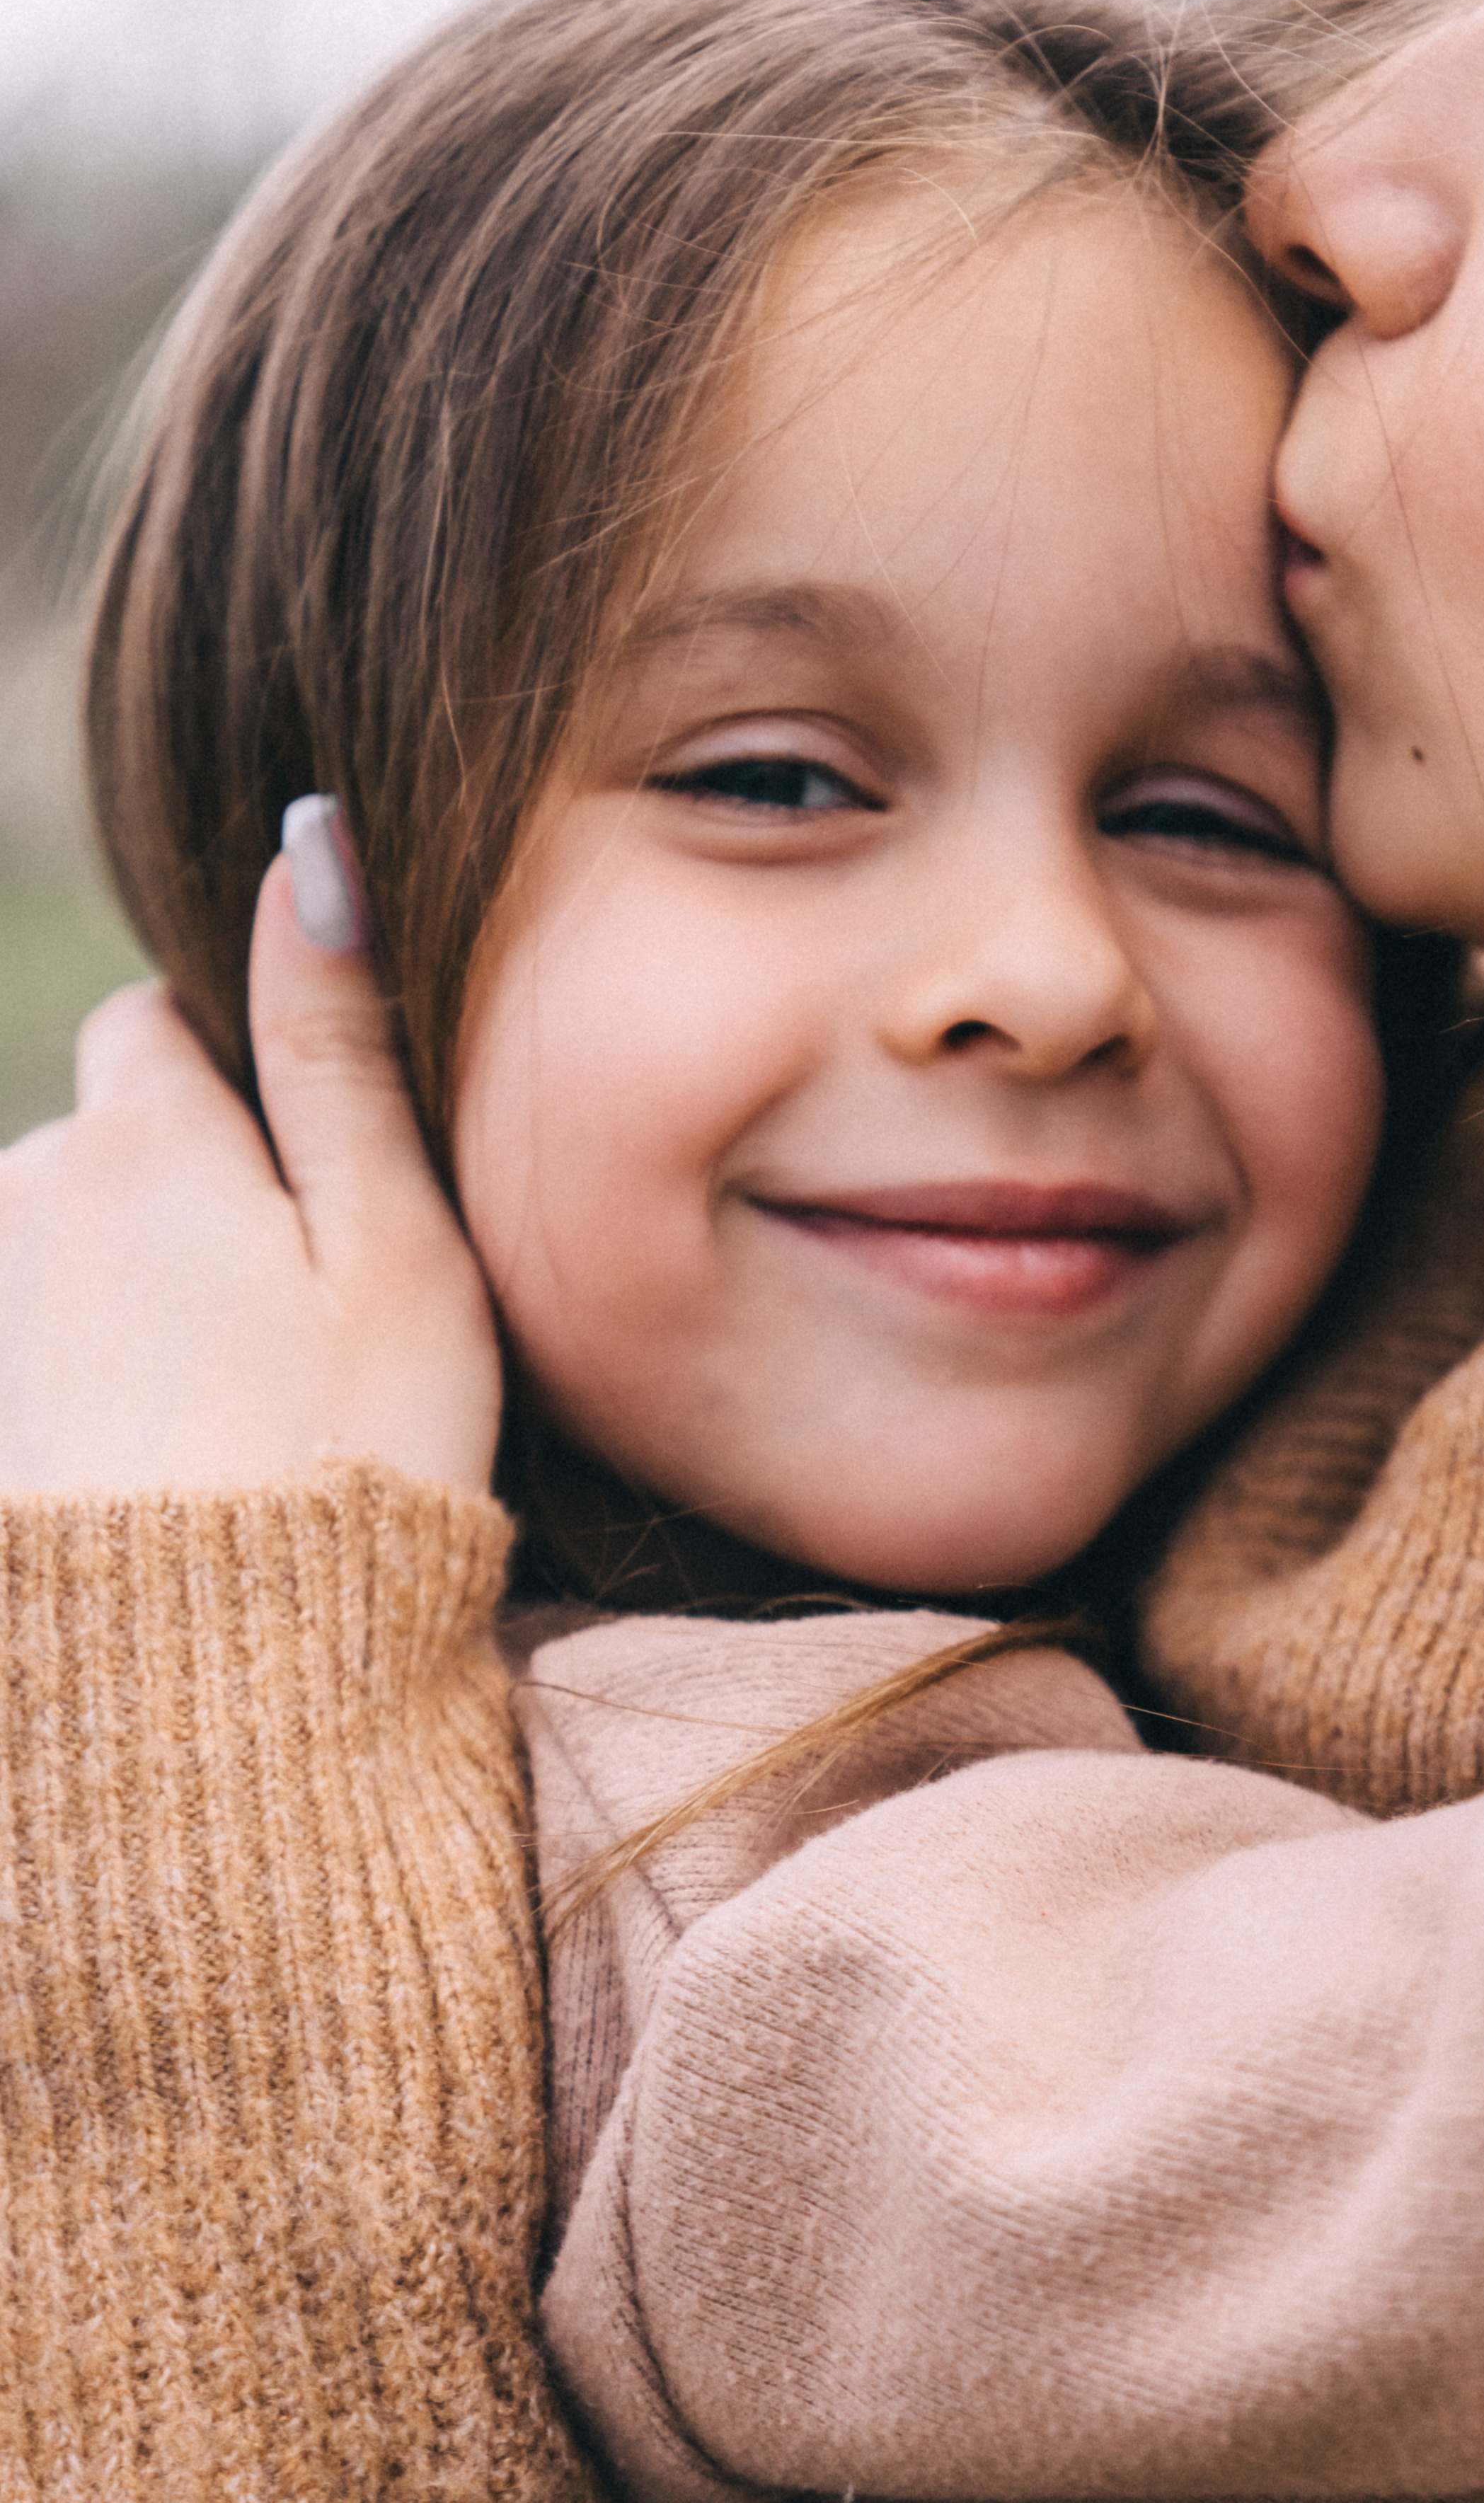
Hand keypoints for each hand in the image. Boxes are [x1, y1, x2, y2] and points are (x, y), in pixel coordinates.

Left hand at [0, 854, 500, 1497]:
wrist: (219, 1698)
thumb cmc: (348, 1456)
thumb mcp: (390, 1241)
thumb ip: (336, 1042)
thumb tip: (310, 842)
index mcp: (140, 1139)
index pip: (157, 1027)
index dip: (242, 1091)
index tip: (315, 1196)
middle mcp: (23, 1200)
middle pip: (104, 1144)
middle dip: (182, 1197)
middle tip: (296, 1327)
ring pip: (66, 1250)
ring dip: (134, 1296)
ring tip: (235, 1413)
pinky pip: (42, 1347)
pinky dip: (98, 1383)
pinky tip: (171, 1465)